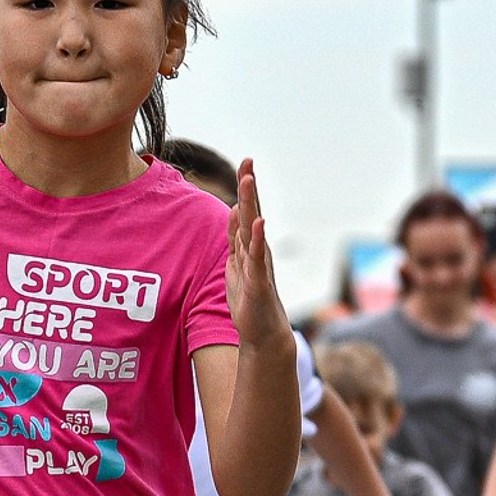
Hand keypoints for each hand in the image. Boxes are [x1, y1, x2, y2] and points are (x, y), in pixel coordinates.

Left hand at [225, 159, 290, 352]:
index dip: (246, 188)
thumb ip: (235, 238)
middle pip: (250, 213)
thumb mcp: (236, 264)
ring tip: (248, 180)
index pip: (246, 211)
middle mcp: (257, 251)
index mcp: (249, 246)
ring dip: (250, 204)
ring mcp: (259, 264)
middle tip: (248, 160)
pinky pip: (257, 257)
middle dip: (248, 187)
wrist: (263, 334)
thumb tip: (233, 209)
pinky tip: (258, 221)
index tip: (246, 163)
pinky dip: (257, 238)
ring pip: (252, 229)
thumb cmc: (250, 301)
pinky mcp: (258, 281)